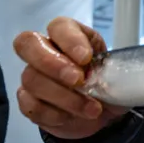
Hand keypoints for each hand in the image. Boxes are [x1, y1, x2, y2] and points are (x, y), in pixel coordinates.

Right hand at [13, 17, 129, 139]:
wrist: (102, 112)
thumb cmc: (106, 83)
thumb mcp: (116, 69)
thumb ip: (109, 66)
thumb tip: (107, 72)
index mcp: (68, 34)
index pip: (59, 26)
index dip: (69, 40)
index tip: (86, 58)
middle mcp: (45, 50)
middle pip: (28, 43)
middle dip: (54, 64)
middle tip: (78, 81)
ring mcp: (33, 75)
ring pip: (32, 79)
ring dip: (65, 98)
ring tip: (91, 108)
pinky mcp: (28, 101)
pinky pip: (30, 106)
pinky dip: (53, 115)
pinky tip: (70, 117)